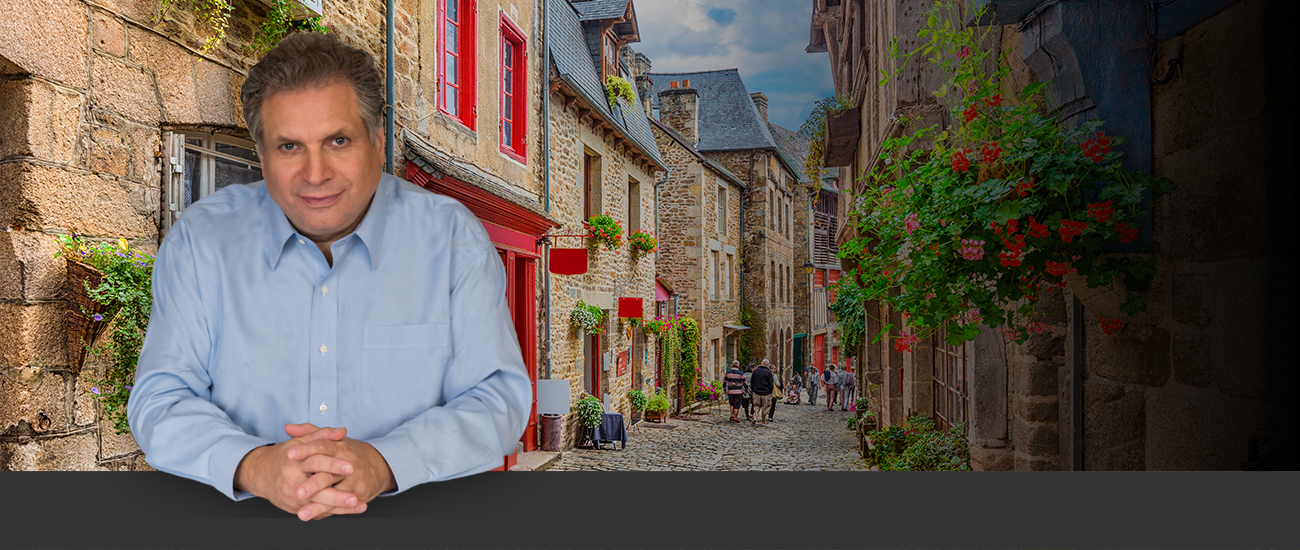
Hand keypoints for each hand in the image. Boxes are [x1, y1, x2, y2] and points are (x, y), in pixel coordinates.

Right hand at [232, 424, 357, 517]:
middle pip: (317, 490)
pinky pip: (317, 512)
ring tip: (359, 504)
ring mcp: (293, 498)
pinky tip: (352, 509)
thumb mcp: (301, 442)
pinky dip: (335, 511)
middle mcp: (292, 482)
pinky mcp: (295, 508)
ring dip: (340, 506)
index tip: (351, 467)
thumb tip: (342, 431)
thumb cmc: (285, 456)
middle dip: (337, 495)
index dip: (333, 465)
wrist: (261, 474)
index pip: (315, 463)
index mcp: (294, 462)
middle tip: (354, 496)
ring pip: (319, 504)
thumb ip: (322, 435)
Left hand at [283, 423, 396, 520]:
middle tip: (297, 492)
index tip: (290, 454)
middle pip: (328, 472)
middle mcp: (347, 462)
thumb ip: (309, 433)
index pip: (322, 446)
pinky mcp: (359, 493)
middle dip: (312, 484)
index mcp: (339, 447)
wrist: (378, 465)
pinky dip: (329, 511)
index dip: (306, 450)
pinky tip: (315, 517)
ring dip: (318, 504)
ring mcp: (354, 479)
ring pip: (334, 492)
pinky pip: (342, 504)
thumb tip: (288, 428)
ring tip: (302, 512)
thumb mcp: (332, 440)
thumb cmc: (348, 454)